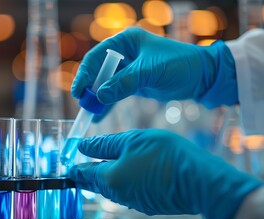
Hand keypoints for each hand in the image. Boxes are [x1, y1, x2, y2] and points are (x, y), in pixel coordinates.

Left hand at [69, 129, 261, 218]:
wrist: (199, 179)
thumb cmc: (164, 154)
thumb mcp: (131, 141)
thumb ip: (104, 145)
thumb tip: (83, 147)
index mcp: (109, 179)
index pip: (84, 174)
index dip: (74, 169)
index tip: (68, 167)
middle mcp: (119, 195)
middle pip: (97, 184)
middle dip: (88, 175)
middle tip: (82, 169)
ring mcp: (135, 202)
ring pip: (113, 189)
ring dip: (106, 178)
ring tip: (104, 168)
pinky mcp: (149, 204)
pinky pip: (129, 192)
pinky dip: (123, 182)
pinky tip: (130, 174)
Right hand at [72, 27, 237, 114]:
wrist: (201, 76)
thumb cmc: (180, 65)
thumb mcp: (151, 72)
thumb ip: (126, 82)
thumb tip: (100, 96)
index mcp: (126, 41)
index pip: (97, 56)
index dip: (85, 74)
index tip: (79, 91)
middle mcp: (123, 53)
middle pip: (98, 70)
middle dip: (90, 88)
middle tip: (84, 104)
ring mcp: (127, 69)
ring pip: (105, 83)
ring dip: (97, 98)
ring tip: (89, 112)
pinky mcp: (132, 83)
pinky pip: (115, 93)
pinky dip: (107, 104)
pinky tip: (99, 116)